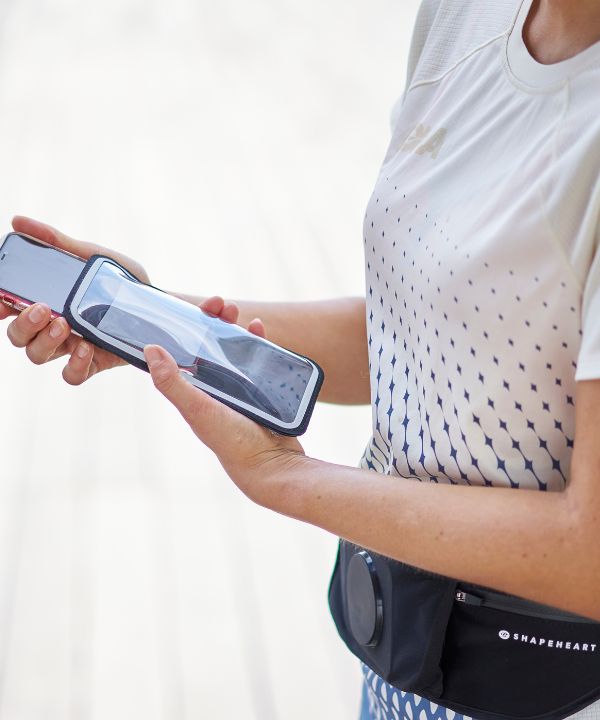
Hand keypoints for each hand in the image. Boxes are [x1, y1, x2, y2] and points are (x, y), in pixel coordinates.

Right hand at [1, 216, 149, 384]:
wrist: (158, 302)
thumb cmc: (120, 279)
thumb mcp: (90, 255)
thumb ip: (56, 242)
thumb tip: (18, 221)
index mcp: (46, 301)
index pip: (9, 308)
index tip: (1, 301)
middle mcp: (52, 327)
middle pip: (18, 337)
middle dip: (23, 325)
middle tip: (43, 309)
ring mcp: (71, 347)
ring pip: (38, 355)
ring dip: (45, 341)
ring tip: (66, 324)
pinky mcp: (93, 363)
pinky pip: (72, 375)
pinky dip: (74, 365)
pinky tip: (86, 347)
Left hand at [143, 307, 306, 506]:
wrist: (272, 466)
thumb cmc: (232, 442)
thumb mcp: (198, 409)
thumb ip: (173, 382)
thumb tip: (149, 348)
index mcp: (193, 392)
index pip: (183, 352)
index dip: (184, 328)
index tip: (191, 306)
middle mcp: (213, 389)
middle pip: (209, 346)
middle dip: (213, 322)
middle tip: (222, 303)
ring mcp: (238, 390)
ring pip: (233, 351)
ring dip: (234, 329)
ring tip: (238, 313)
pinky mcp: (260, 392)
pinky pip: (257, 361)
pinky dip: (258, 343)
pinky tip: (261, 330)